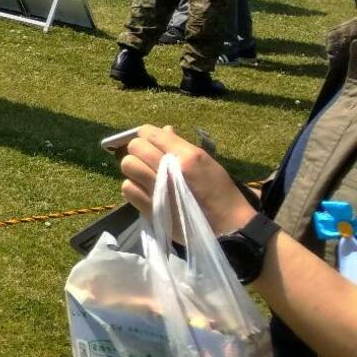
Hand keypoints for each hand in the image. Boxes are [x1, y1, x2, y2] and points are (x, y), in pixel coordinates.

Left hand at [120, 124, 256, 235]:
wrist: (229, 226)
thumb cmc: (220, 191)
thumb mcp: (206, 162)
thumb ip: (180, 146)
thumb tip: (164, 130)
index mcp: (186, 156)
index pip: (149, 133)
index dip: (147, 135)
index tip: (151, 142)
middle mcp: (169, 170)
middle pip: (135, 147)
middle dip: (139, 150)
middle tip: (148, 159)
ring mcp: (158, 190)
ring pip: (128, 165)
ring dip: (134, 168)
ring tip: (145, 175)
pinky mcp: (151, 209)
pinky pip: (128, 188)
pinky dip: (133, 187)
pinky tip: (144, 190)